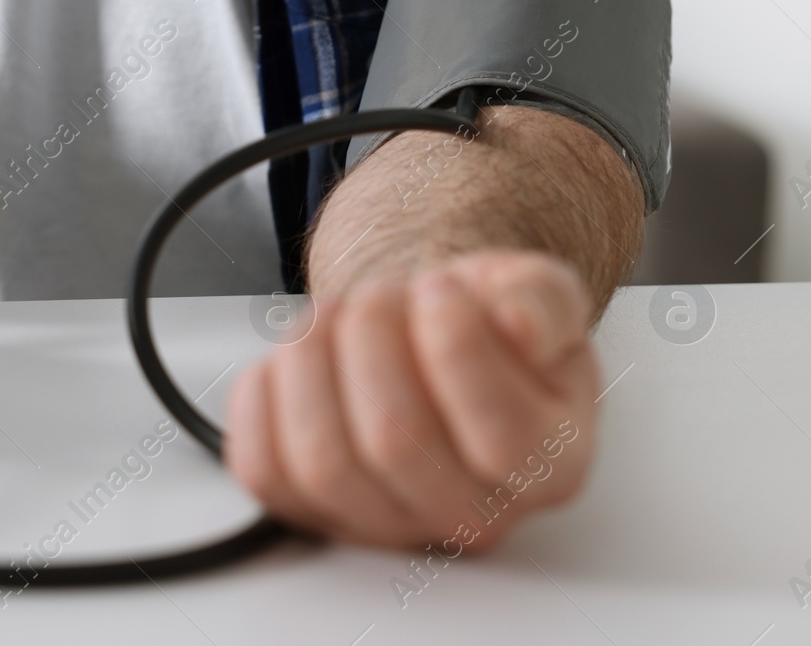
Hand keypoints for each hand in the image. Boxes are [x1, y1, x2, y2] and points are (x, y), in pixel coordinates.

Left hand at [225, 249, 598, 551]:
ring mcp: (387, 524)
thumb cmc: (479, 323)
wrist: (424, 333)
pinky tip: (292, 360)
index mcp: (548, 465)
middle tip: (377, 294)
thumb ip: (543, 301)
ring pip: (321, 461)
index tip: (439, 287)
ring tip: (332, 318)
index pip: (502, 439)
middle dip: (371, 338)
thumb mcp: (535, 292)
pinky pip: (263, 469)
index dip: (455, 347)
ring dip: (311, 362)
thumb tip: (518, 325)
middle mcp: (472, 515)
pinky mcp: (312, 511)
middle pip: (395, 442)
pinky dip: (262, 399)